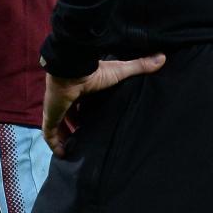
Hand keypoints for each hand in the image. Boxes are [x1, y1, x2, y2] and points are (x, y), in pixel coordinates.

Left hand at [43, 54, 165, 156]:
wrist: (73, 70)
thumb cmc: (94, 72)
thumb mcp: (120, 71)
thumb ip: (139, 66)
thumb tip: (162, 57)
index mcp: (80, 88)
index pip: (80, 102)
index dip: (84, 112)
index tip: (92, 123)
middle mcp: (67, 99)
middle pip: (69, 115)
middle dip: (75, 127)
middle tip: (85, 140)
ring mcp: (57, 108)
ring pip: (58, 126)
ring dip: (65, 137)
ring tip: (76, 150)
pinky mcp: (51, 116)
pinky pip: (50, 135)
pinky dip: (55, 145)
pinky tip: (63, 155)